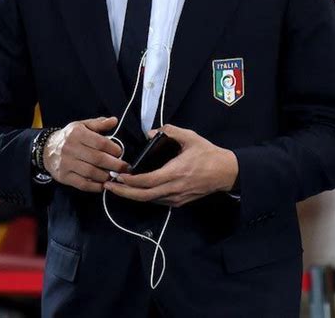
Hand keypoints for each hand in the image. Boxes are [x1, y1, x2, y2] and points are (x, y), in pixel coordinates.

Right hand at [43, 116, 128, 192]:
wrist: (46, 150)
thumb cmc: (69, 137)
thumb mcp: (82, 126)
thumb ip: (99, 124)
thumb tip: (114, 120)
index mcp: (77, 134)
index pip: (100, 143)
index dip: (113, 149)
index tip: (120, 152)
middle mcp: (71, 148)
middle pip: (98, 159)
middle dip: (115, 165)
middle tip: (125, 168)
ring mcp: (66, 164)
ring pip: (91, 173)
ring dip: (106, 176)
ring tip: (114, 175)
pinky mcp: (64, 177)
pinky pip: (82, 184)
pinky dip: (95, 186)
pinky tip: (102, 184)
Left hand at [104, 124, 238, 206]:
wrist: (226, 172)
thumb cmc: (208, 154)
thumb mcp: (190, 137)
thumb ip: (170, 131)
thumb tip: (150, 133)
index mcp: (176, 172)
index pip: (148, 181)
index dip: (130, 181)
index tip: (117, 176)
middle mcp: (174, 188)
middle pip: (143, 196)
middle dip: (123, 193)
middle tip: (108, 186)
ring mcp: (176, 197)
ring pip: (149, 200)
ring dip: (132, 195)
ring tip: (117, 188)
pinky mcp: (179, 202)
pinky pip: (157, 201)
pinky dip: (144, 196)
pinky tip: (135, 190)